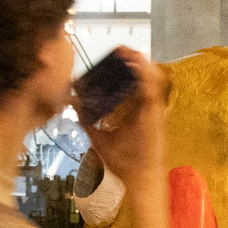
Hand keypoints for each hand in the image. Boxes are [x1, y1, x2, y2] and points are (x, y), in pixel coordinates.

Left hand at [82, 49, 167, 183]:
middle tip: (119, 49)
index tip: (112, 57)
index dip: (124, 68)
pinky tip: (135, 64)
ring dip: (140, 62)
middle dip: (132, 60)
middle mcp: (144, 108)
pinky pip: (152, 89)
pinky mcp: (155, 114)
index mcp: (133, 111)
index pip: (130, 83)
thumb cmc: (124, 162)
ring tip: (127, 51)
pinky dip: (145, 75)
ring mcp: (151, 110)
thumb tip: (71, 103)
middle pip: (142, 77)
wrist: (138, 179)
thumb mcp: (98, 138)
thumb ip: (86, 120)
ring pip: (151, 79)